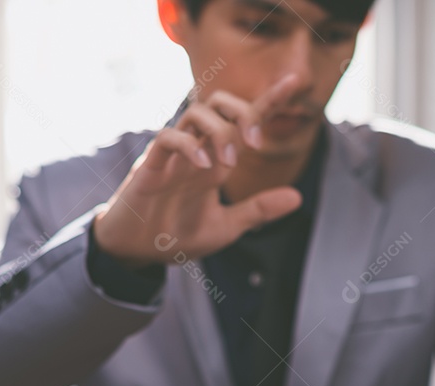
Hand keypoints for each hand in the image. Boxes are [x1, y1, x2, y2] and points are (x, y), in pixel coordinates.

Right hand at [92, 74, 304, 267]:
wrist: (136, 253)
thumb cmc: (175, 235)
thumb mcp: (227, 227)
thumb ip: (258, 211)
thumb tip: (297, 198)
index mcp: (216, 162)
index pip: (244, 123)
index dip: (268, 102)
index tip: (292, 83)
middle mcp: (197, 151)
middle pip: (218, 104)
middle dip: (242, 111)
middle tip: (255, 142)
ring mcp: (173, 156)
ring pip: (195, 112)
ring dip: (218, 130)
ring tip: (227, 163)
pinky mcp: (150, 166)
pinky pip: (167, 138)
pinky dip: (188, 145)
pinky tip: (203, 166)